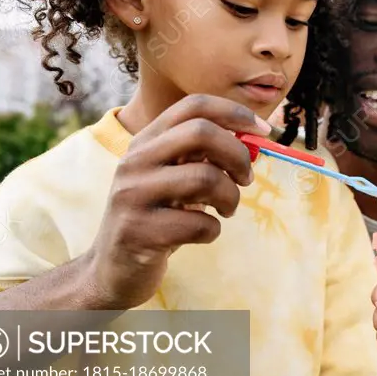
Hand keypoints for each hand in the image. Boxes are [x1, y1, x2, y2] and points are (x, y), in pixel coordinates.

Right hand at [84, 94, 272, 309]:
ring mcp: (132, 195)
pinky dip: (213, 230)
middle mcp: (134, 161)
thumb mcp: (174, 178)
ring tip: (226, 209)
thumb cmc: (158, 218)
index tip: (263, 131)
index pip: (193, 105)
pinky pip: (199, 224)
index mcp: (145, 142)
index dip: (235, 113)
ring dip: (231, 198)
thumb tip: (254, 136)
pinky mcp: (138, 232)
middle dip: (238, 155)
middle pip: (201, 133)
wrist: (113, 270)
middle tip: (246, 179)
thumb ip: (203, 155)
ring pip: (205, 178)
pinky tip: (203, 234)